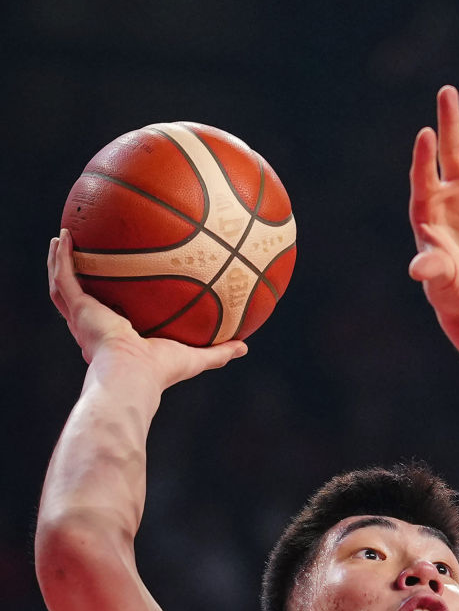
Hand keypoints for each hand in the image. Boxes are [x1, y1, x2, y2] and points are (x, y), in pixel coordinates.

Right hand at [47, 230, 246, 389]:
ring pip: (63, 285)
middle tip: (81, 256)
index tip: (115, 286)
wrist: (131, 375)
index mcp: (116, 337)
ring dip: (61, 261)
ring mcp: (83, 317)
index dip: (108, 300)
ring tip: (62, 238)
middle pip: (81, 297)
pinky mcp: (78, 308)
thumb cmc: (160, 371)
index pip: (110, 315)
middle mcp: (95, 327)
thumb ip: (218, 352)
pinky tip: (64, 235)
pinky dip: (61, 257)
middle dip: (78, 277)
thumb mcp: (195, 357)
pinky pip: (65, 276)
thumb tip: (245, 348)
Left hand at [408, 85, 458, 327]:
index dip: (424, 157)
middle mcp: (457, 192)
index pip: (423, 176)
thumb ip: (433, 268)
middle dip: (452, 123)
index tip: (426, 133)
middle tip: (447, 91)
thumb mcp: (441, 281)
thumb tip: (419, 269)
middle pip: (453, 152)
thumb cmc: (451, 289)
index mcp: (430, 205)